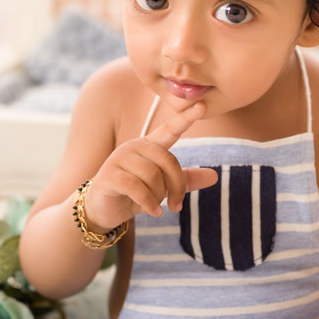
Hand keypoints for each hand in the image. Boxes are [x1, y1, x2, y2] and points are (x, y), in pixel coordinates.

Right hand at [83, 99, 218, 230]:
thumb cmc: (134, 194)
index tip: (203, 106)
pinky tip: (153, 212)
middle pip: (167, 160)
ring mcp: (119, 159)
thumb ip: (185, 180)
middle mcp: (134, 147)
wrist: (103, 209)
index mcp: (148, 146)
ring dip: (159, 197)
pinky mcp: (109, 175)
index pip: (170, 130)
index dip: (185, 118)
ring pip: (152, 176)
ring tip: (156, 207)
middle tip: (177, 206)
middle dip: (176, 186)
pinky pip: (137, 188)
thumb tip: (215, 176)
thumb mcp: (162, 186)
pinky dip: (149, 203)